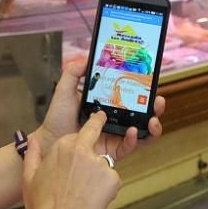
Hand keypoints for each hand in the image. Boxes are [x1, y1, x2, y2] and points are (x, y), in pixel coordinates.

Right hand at [22, 111, 120, 208]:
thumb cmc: (42, 207)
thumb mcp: (29, 177)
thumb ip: (32, 154)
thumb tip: (32, 140)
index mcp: (63, 147)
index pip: (78, 132)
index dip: (80, 139)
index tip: (85, 135)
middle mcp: (83, 150)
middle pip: (95, 133)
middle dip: (99, 123)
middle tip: (102, 119)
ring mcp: (100, 164)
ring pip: (104, 163)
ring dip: (98, 174)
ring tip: (83, 195)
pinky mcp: (113, 179)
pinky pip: (112, 180)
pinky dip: (107, 189)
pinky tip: (92, 201)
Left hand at [35, 61, 165, 162]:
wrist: (49, 141)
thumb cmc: (57, 118)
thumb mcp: (64, 90)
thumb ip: (73, 72)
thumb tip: (87, 58)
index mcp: (107, 104)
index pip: (131, 96)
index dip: (144, 90)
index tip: (151, 82)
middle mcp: (115, 120)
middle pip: (142, 113)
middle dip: (155, 107)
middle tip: (158, 100)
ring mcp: (115, 136)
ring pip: (141, 132)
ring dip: (152, 126)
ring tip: (152, 119)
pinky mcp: (111, 151)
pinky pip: (129, 147)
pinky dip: (135, 140)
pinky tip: (133, 132)